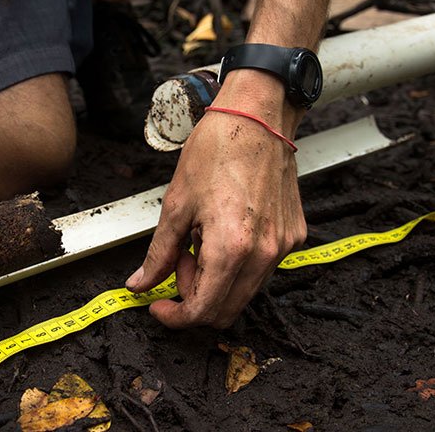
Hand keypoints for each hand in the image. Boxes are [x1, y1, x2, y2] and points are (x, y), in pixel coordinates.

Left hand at [126, 72, 306, 327]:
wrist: (257, 117)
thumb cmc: (217, 150)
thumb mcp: (176, 204)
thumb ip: (159, 253)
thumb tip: (141, 284)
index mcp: (231, 248)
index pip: (203, 310)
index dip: (175, 316)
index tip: (157, 305)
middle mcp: (264, 254)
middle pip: (226, 310)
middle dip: (194, 296)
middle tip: (178, 261)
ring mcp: (282, 246)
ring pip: (245, 291)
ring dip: (216, 279)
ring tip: (201, 239)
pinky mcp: (294, 235)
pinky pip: (262, 268)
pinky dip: (238, 263)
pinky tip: (224, 229)